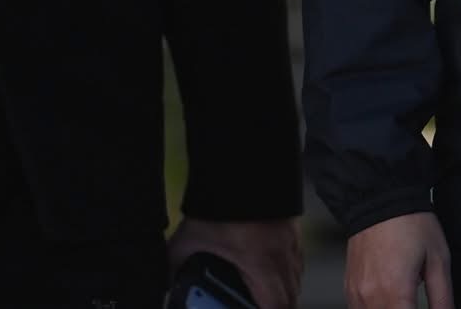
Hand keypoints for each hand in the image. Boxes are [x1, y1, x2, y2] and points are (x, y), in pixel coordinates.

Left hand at [167, 216, 302, 308]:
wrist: (243, 166)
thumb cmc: (220, 203)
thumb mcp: (189, 240)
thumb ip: (176, 264)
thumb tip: (164, 281)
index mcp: (261, 262)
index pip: (277, 305)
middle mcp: (282, 253)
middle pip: (291, 296)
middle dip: (278, 308)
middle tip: (258, 308)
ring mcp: (291, 240)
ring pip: (296, 277)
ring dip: (283, 290)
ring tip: (262, 296)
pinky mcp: (293, 228)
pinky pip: (296, 259)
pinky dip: (285, 271)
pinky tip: (268, 269)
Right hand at [345, 212, 452, 308]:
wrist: (380, 198)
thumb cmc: (411, 223)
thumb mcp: (438, 259)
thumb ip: (442, 299)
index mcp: (394, 291)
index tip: (424, 308)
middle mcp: (370, 297)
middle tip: (417, 301)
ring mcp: (356, 294)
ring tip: (406, 299)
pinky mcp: (349, 288)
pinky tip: (391, 300)